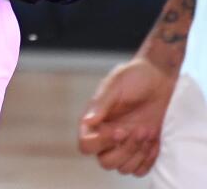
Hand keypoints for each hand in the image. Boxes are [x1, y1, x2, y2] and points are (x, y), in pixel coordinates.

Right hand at [78, 57, 176, 175]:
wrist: (160, 76)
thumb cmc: (134, 77)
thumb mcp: (115, 85)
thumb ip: (100, 104)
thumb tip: (87, 121)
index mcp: (95, 122)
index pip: (86, 145)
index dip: (101, 143)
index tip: (120, 130)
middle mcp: (107, 136)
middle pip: (105, 162)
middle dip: (124, 151)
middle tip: (139, 130)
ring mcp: (125, 144)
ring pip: (123, 168)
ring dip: (137, 154)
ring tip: (148, 131)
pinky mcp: (142, 149)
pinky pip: (141, 170)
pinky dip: (148, 160)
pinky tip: (154, 140)